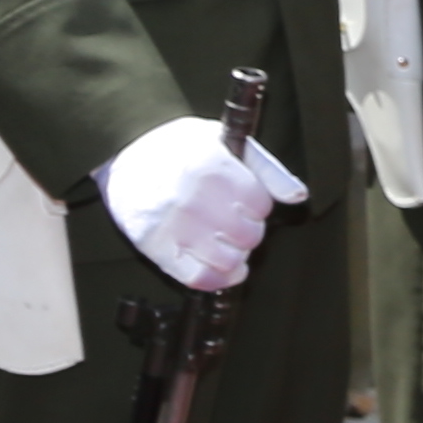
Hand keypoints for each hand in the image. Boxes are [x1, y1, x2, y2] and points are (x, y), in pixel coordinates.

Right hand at [98, 114, 307, 291]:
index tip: (245, 202)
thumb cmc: (181, 148)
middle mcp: (194, 199)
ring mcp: (172, 226)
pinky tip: (219, 268)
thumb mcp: (226, 143)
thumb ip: (266, 169)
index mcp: (214, 168)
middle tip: (232, 221)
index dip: (257, 207)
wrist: (125, 155)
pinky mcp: (154, 247)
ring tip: (222, 241)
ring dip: (233, 255)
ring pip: (228, 261)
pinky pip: (197, 279)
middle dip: (247, 231)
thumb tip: (297, 195)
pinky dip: (216, 279)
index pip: (261, 206)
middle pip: (248, 236)